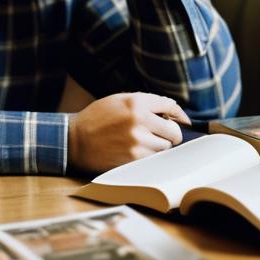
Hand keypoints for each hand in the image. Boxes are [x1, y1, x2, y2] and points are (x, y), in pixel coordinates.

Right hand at [67, 92, 191, 173]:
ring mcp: (137, 141)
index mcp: (136, 102)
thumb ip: (144, 103)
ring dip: (159, 145)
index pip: (169, 105)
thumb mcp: (118, 100)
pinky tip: (138, 151)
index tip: (184, 120)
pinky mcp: (133, 159)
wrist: (75, 140)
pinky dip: (150, 155)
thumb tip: (169, 110)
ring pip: (165, 147)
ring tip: (144, 142)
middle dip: (170, 132)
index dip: (179, 113)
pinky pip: (154, 158)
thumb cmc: (97, 118)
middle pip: (173, 130)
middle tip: (163, 134)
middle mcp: (139, 120)